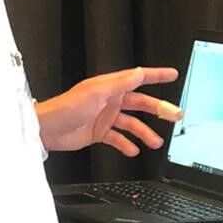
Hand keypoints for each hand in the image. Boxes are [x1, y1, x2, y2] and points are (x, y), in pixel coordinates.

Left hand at [36, 66, 181, 153]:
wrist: (47, 129)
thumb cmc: (66, 107)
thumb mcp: (96, 93)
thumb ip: (120, 84)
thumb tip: (139, 73)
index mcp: (111, 86)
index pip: (139, 78)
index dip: (157, 75)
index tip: (172, 75)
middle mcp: (111, 100)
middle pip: (141, 104)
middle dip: (159, 110)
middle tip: (174, 115)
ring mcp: (106, 117)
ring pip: (132, 124)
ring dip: (145, 133)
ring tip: (155, 142)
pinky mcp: (99, 132)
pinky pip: (118, 138)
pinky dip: (126, 144)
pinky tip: (133, 150)